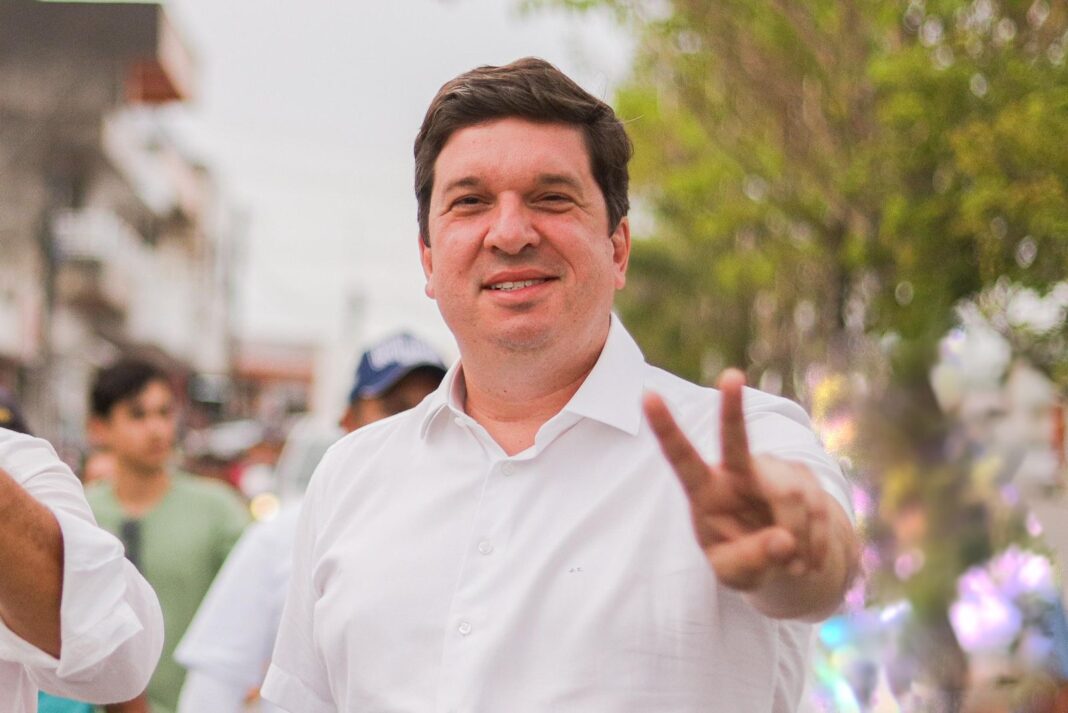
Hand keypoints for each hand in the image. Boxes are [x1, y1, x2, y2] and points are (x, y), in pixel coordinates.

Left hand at [643, 369, 830, 591]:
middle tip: (730, 376)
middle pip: (736, 439)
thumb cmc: (746, 560)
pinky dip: (815, 543)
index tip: (646, 395)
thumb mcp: (736, 573)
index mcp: (705, 489)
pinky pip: (819, 512)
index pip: (681, 457)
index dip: (664, 428)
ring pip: (791, 498)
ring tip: (790, 561)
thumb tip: (785, 540)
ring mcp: (774, 470)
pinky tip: (805, 556)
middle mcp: (738, 470)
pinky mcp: (807, 477)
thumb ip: (752, 560)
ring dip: (797, 539)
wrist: (788, 561)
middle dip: (732, 408)